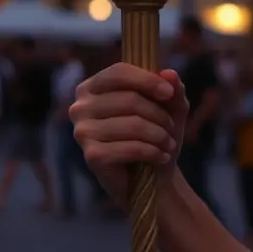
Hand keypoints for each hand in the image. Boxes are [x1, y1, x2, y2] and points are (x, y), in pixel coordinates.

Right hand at [69, 63, 186, 210]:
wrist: (150, 179)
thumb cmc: (154, 135)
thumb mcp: (170, 109)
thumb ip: (172, 89)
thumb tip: (170, 74)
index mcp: (92, 87)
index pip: (118, 72)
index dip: (147, 80)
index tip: (169, 93)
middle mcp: (80, 107)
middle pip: (129, 99)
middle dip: (159, 115)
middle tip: (171, 128)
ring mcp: (82, 132)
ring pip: (132, 124)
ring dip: (159, 135)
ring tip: (169, 144)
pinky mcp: (92, 156)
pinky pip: (130, 147)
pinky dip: (152, 152)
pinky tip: (161, 157)